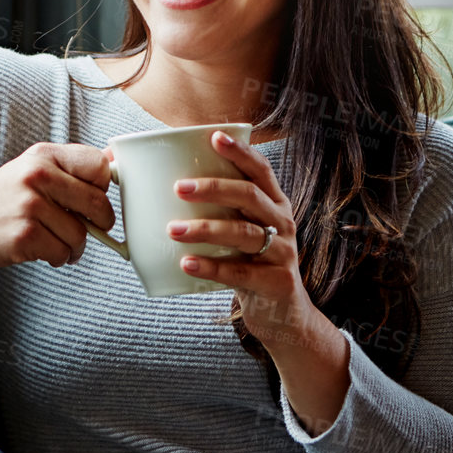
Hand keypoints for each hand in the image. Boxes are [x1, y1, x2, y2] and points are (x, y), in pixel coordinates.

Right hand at [0, 142, 113, 267]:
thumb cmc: (4, 195)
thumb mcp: (36, 167)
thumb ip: (74, 166)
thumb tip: (116, 159)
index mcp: (46, 156)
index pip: (99, 167)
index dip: (103, 188)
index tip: (92, 200)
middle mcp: (39, 176)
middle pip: (98, 204)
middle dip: (99, 223)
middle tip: (88, 227)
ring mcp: (30, 206)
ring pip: (81, 234)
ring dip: (75, 246)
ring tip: (56, 241)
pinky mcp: (24, 235)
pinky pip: (63, 252)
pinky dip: (59, 257)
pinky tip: (42, 250)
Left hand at [166, 130, 311, 349]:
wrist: (286, 315)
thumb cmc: (253, 265)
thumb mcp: (246, 232)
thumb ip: (221, 211)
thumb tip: (166, 186)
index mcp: (276, 204)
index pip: (261, 170)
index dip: (240, 152)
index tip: (213, 137)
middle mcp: (283, 224)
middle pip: (250, 196)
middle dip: (214, 188)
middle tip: (178, 188)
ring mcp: (282, 254)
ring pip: (243, 234)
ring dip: (206, 229)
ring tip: (173, 230)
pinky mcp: (276, 283)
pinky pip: (240, 274)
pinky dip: (211, 268)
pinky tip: (186, 264)